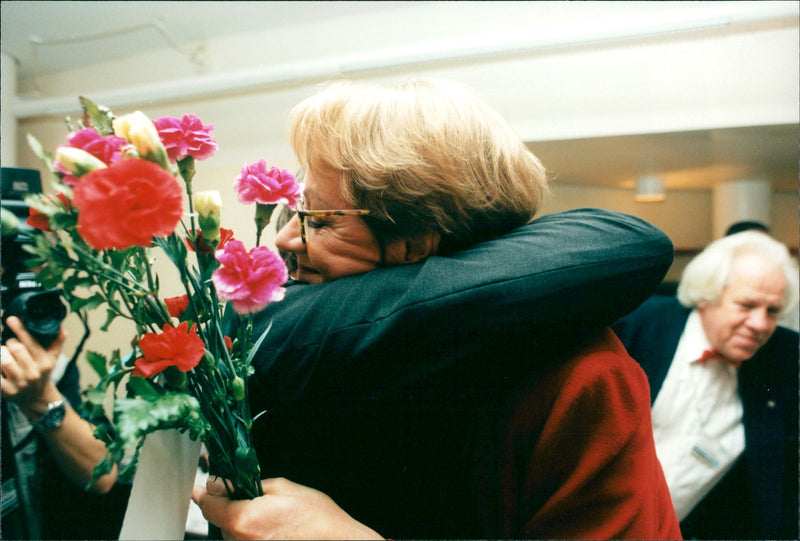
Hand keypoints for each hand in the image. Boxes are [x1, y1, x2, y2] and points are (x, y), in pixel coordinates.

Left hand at [1, 315, 66, 411]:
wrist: (36, 399)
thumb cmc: (42, 373)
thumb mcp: (52, 358)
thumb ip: (57, 341)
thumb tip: (61, 326)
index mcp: (44, 362)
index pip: (31, 342)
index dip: (20, 329)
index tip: (11, 319)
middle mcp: (33, 373)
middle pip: (15, 348)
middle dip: (9, 344)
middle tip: (10, 346)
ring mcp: (19, 383)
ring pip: (4, 360)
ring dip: (1, 354)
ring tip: (4, 355)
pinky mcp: (6, 391)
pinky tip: (1, 367)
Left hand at [192, 476, 382, 539]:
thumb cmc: (317, 519)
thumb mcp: (283, 487)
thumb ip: (251, 485)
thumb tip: (230, 484)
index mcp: (243, 519)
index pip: (207, 504)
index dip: (203, 492)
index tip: (199, 488)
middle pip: (221, 519)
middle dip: (232, 506)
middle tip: (255, 498)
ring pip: (234, 533)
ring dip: (245, 522)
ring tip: (273, 517)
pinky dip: (255, 534)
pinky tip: (275, 529)